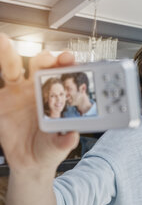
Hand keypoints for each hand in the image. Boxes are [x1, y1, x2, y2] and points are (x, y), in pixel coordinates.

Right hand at [0, 33, 78, 174]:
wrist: (30, 163)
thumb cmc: (49, 149)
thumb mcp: (57, 147)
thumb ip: (63, 141)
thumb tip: (71, 137)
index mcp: (56, 96)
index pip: (63, 75)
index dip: (66, 65)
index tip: (69, 58)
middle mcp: (37, 89)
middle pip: (40, 66)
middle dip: (43, 57)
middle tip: (45, 56)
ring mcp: (16, 92)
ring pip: (11, 67)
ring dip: (7, 53)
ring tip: (3, 41)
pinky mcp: (0, 101)